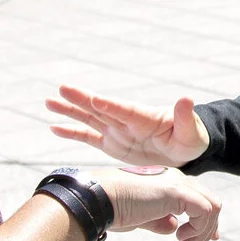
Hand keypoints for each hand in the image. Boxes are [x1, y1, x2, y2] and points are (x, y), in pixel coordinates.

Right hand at [46, 85, 208, 166]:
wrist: (183, 151)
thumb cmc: (190, 140)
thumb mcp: (191, 132)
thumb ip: (186, 117)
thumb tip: (186, 98)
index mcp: (145, 117)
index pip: (125, 110)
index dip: (110, 105)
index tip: (94, 99)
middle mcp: (126, 121)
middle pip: (100, 109)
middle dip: (82, 100)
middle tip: (62, 88)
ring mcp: (117, 131)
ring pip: (90, 119)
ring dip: (70, 111)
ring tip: (48, 102)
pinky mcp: (112, 144)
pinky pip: (89, 137)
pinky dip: (72, 133)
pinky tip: (54, 128)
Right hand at [91, 167, 220, 240]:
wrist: (99, 200)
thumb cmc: (113, 208)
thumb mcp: (141, 217)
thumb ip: (159, 220)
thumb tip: (173, 226)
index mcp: (168, 181)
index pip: (197, 199)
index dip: (202, 222)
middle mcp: (176, 178)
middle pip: (210, 201)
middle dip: (206, 229)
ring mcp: (179, 183)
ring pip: (213, 207)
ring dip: (202, 232)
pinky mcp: (178, 192)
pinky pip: (205, 211)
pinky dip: (199, 229)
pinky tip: (180, 238)